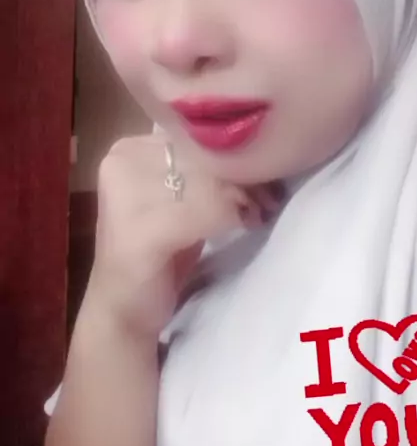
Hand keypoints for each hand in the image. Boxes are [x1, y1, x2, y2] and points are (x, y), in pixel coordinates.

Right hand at [87, 132, 282, 338]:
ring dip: (242, 198)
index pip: (193, 135)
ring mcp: (124, 197)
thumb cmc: (159, 252)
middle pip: (201, 155)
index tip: (262, 177)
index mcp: (126, 149)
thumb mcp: (178, 198)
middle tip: (267, 199)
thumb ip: (202, 169)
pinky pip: (204, 211)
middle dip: (242, 177)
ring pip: (207, 180)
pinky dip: (230, 218)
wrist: (122, 310)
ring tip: (255, 213)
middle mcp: (119, 162)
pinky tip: (242, 226)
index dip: (232, 153)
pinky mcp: (140, 232)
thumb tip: (257, 148)